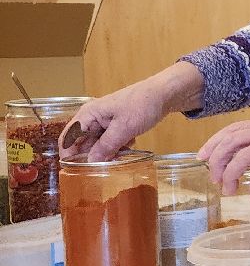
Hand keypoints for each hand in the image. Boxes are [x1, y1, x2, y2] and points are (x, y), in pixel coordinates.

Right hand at [60, 63, 203, 161]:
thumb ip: (106, 146)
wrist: (165, 94)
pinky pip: (111, 142)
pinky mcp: (117, 126)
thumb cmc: (143, 105)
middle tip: (104, 166)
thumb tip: (91, 162)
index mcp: (89, 114)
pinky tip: (130, 145)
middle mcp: (93, 118)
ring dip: (108, 152)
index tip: (74, 171)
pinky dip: (118, 147)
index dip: (68, 155)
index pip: (68, 137)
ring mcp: (106, 122)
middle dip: (93, 156)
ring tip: (121, 154)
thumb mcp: (124, 128)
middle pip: (83, 143)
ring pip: (99, 144)